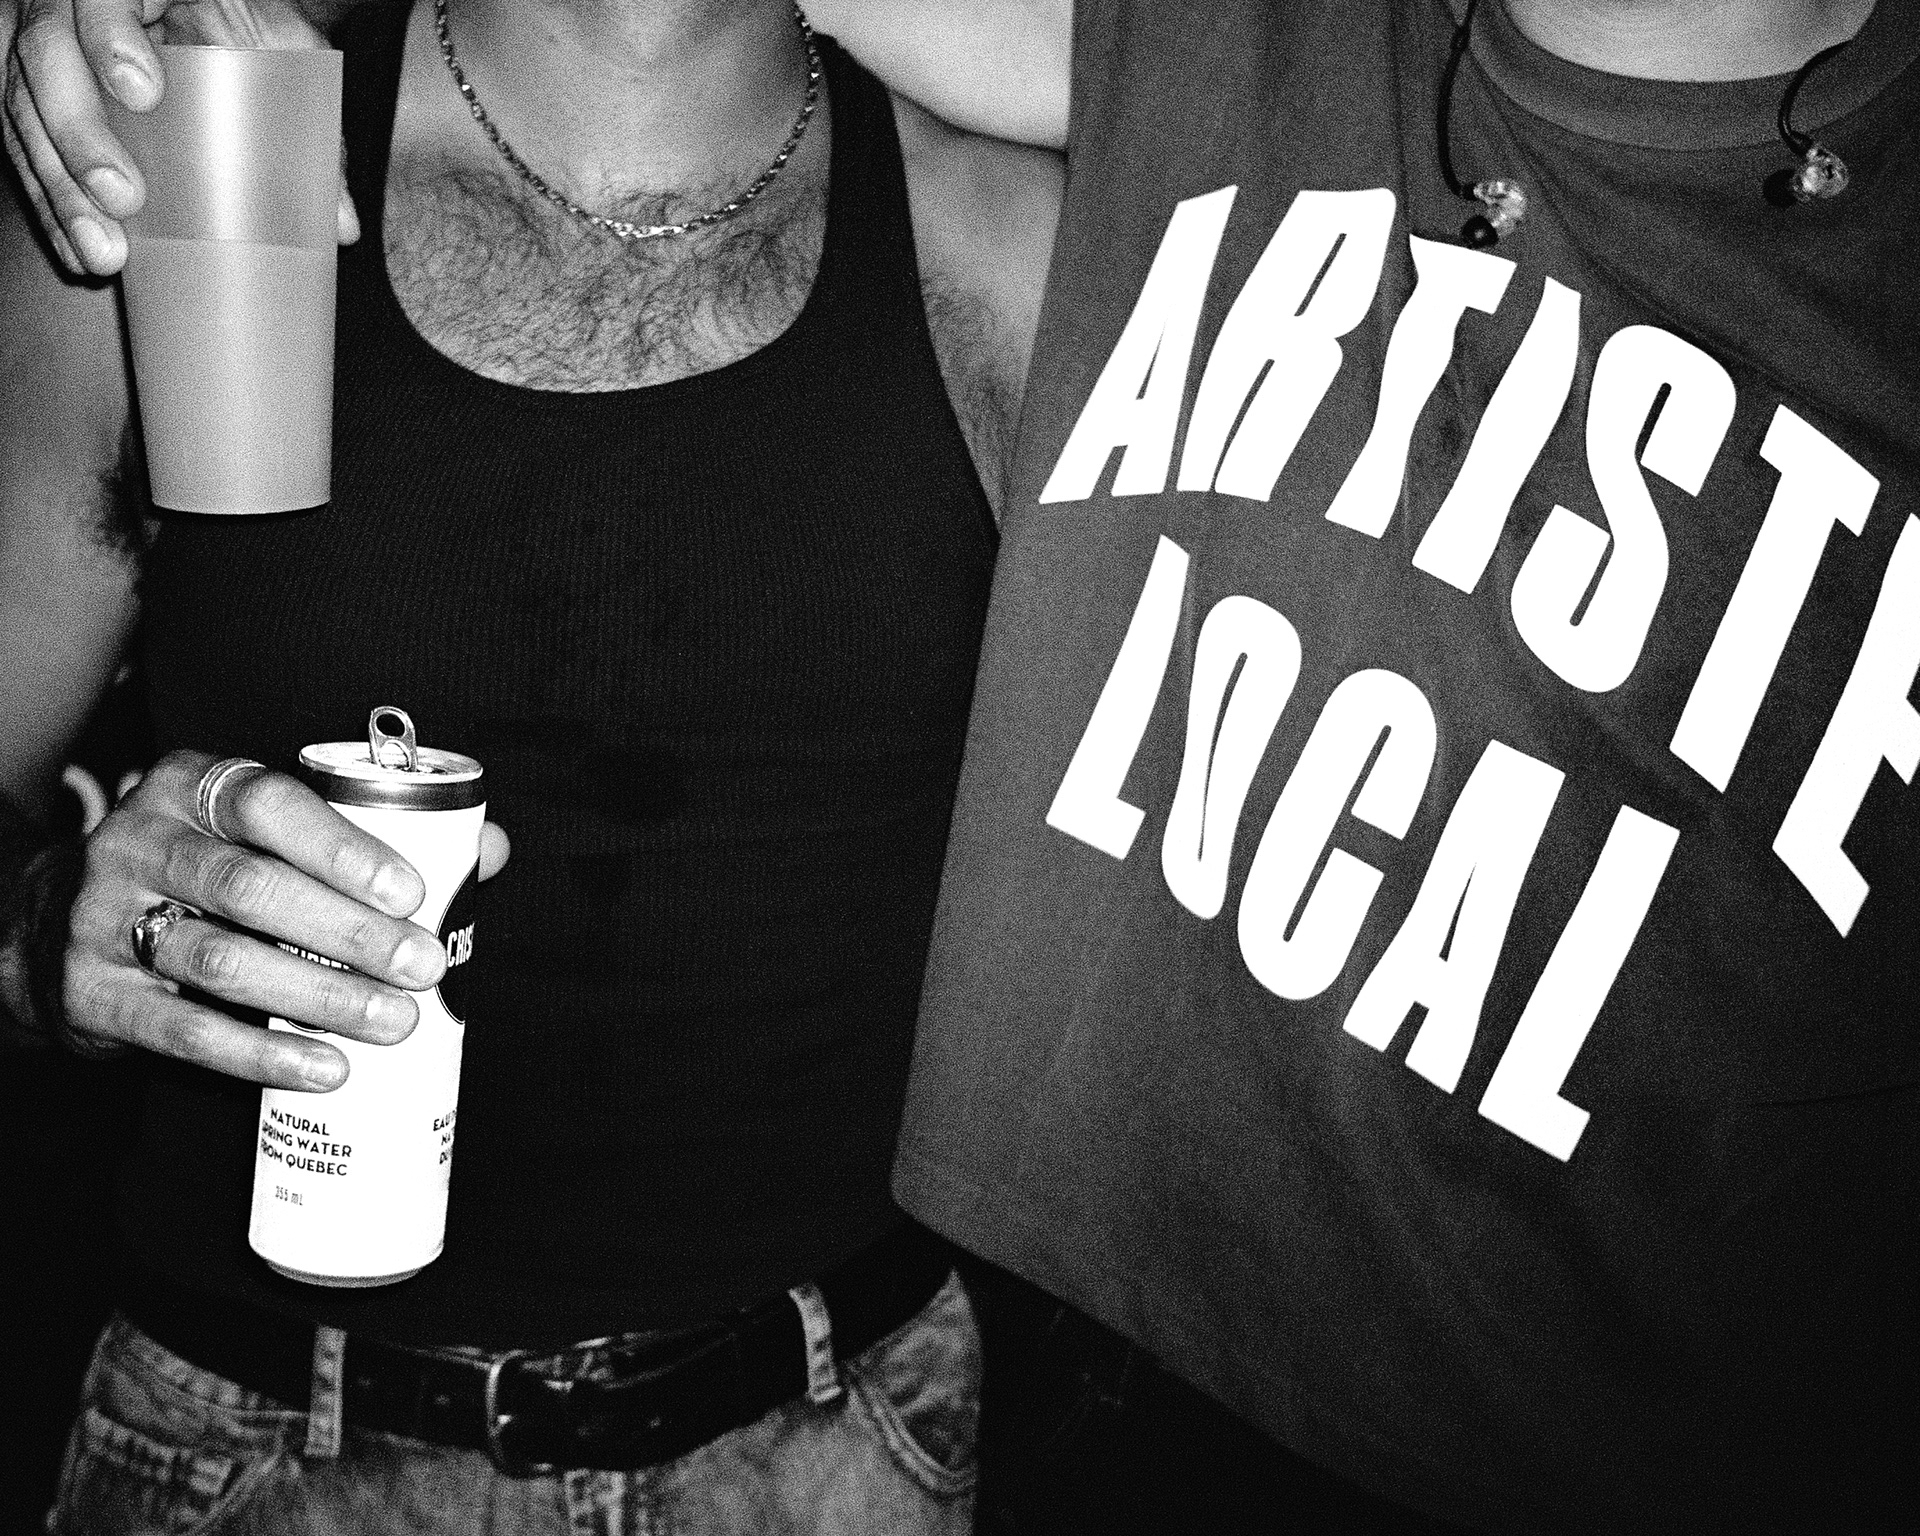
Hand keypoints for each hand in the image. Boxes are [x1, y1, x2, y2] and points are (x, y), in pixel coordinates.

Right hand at [2, 0, 357, 275]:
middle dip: (80, 136)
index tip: (142, 91)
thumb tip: (339, 225)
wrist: (195, 17)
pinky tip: (77, 252)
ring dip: (60, 190)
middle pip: (47, 59)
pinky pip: (21, 146)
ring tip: (104, 253)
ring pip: (22, 111)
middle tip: (123, 199)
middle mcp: (71, 7)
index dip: (109, 37)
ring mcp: (43, 50)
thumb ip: (308, 121)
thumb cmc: (238, 32)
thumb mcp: (277, 53)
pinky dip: (51, 205)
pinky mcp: (30, 96)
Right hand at [62, 749, 509, 1090]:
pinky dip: (261, 1053)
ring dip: (317, 995)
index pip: (271, 804)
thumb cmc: (203, 873)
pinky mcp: (92, 995)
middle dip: (348, 931)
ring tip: (394, 1022)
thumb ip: (371, 837)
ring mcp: (103, 919)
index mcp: (192, 785)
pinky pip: (183, 1029)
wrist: (55, 928)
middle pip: (251, 886)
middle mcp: (140, 841)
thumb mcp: (262, 835)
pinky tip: (326, 1068)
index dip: (344, 848)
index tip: (413, 891)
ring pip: (220, 958)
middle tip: (424, 966)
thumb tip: (489, 850)